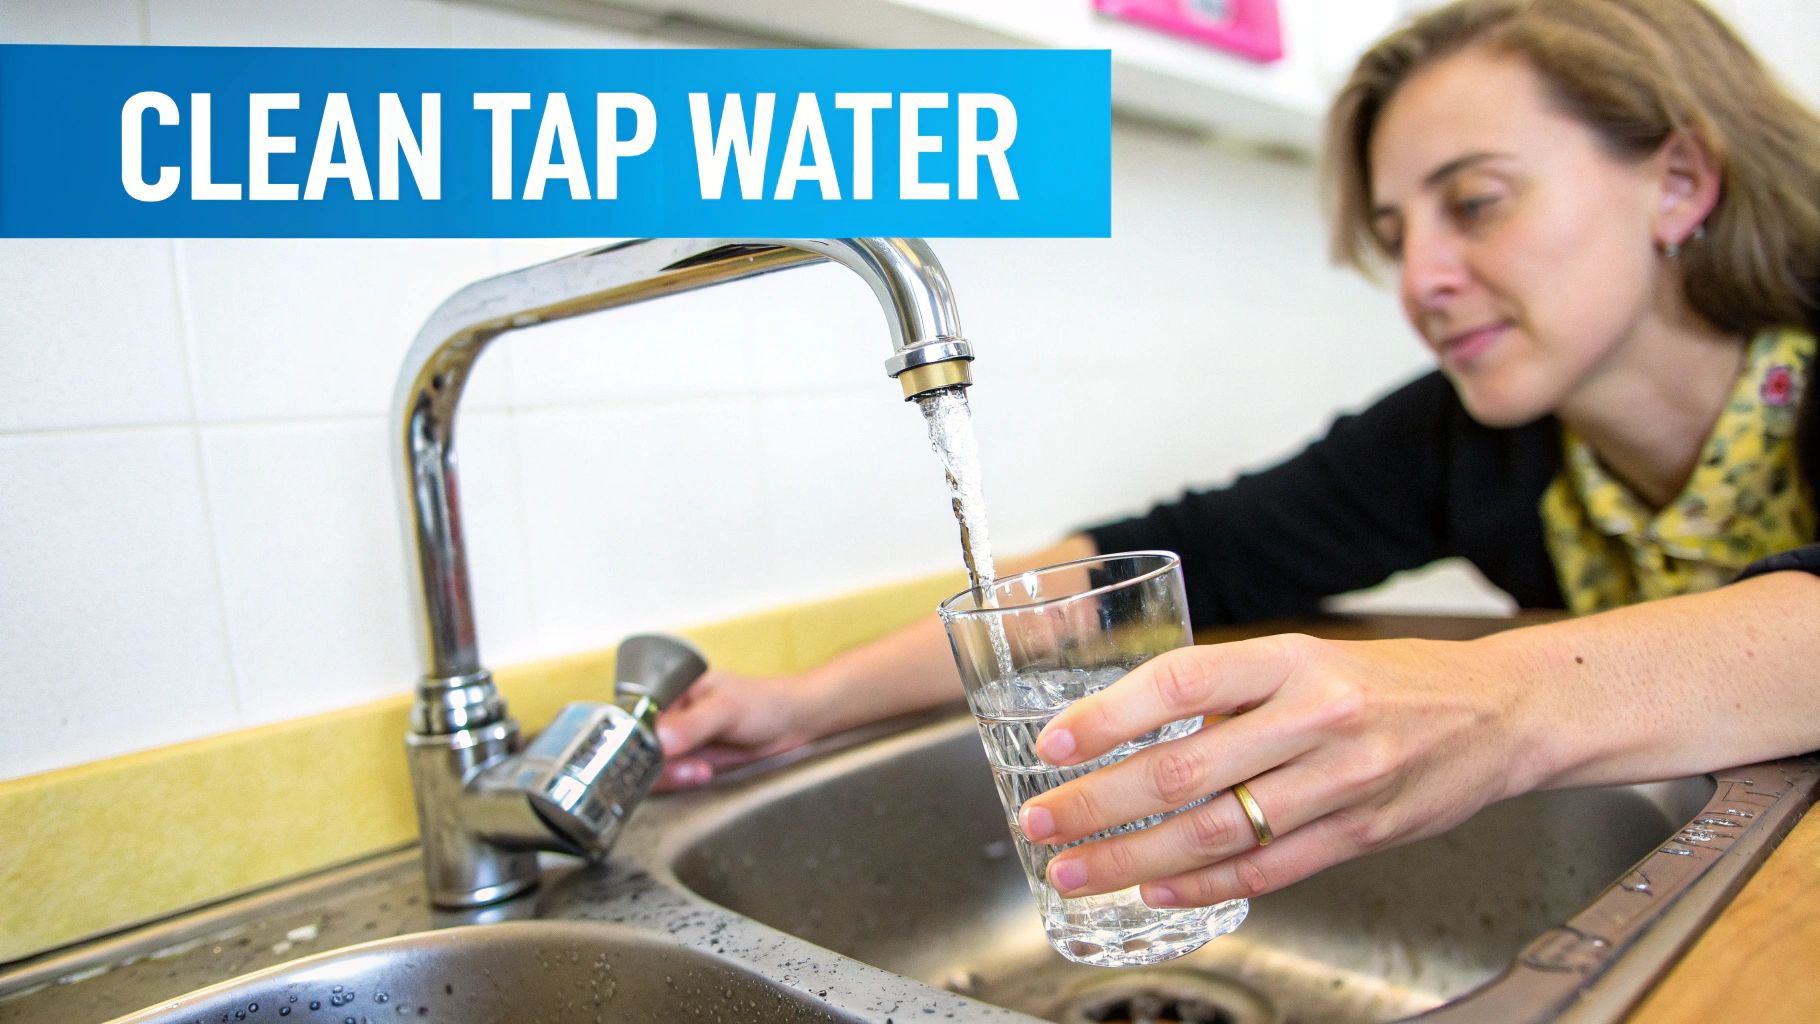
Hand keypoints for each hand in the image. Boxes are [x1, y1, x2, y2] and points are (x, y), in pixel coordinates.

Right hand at [652, 669, 831, 789]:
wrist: (795, 723)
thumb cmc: (763, 703)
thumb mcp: (727, 708)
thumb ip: (692, 723)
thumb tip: (659, 739)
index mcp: (669, 692)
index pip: (635, 719)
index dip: (637, 740)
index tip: (655, 755)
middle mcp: (668, 717)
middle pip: (640, 747)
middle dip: (660, 763)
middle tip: (692, 767)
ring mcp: (679, 742)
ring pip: (654, 766)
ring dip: (674, 775)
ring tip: (704, 770)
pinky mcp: (691, 762)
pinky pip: (672, 777)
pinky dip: (683, 781)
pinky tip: (704, 774)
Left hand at [1015, 633, 1535, 907]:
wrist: (1501, 713)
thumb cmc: (1388, 683)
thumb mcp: (1305, 658)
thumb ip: (1228, 693)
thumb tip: (1127, 727)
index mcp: (1291, 658)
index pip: (1183, 678)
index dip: (1110, 714)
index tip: (1055, 743)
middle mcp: (1315, 716)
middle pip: (1184, 767)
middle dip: (1099, 802)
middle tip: (1043, 822)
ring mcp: (1341, 781)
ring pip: (1215, 829)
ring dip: (1133, 858)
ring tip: (1077, 871)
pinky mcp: (1362, 835)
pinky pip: (1266, 869)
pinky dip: (1202, 885)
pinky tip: (1155, 891)